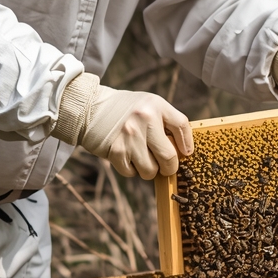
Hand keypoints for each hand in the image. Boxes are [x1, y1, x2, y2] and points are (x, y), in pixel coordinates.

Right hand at [52, 74, 192, 178]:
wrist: (90, 109)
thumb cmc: (125, 110)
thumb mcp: (148, 105)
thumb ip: (165, 122)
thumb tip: (183, 150)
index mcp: (156, 105)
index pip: (182, 126)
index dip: (187, 144)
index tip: (186, 153)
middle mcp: (144, 119)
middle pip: (169, 157)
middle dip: (170, 167)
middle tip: (166, 166)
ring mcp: (130, 136)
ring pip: (151, 171)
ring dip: (149, 170)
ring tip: (142, 158)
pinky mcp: (116, 151)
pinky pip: (132, 173)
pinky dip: (132, 170)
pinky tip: (128, 157)